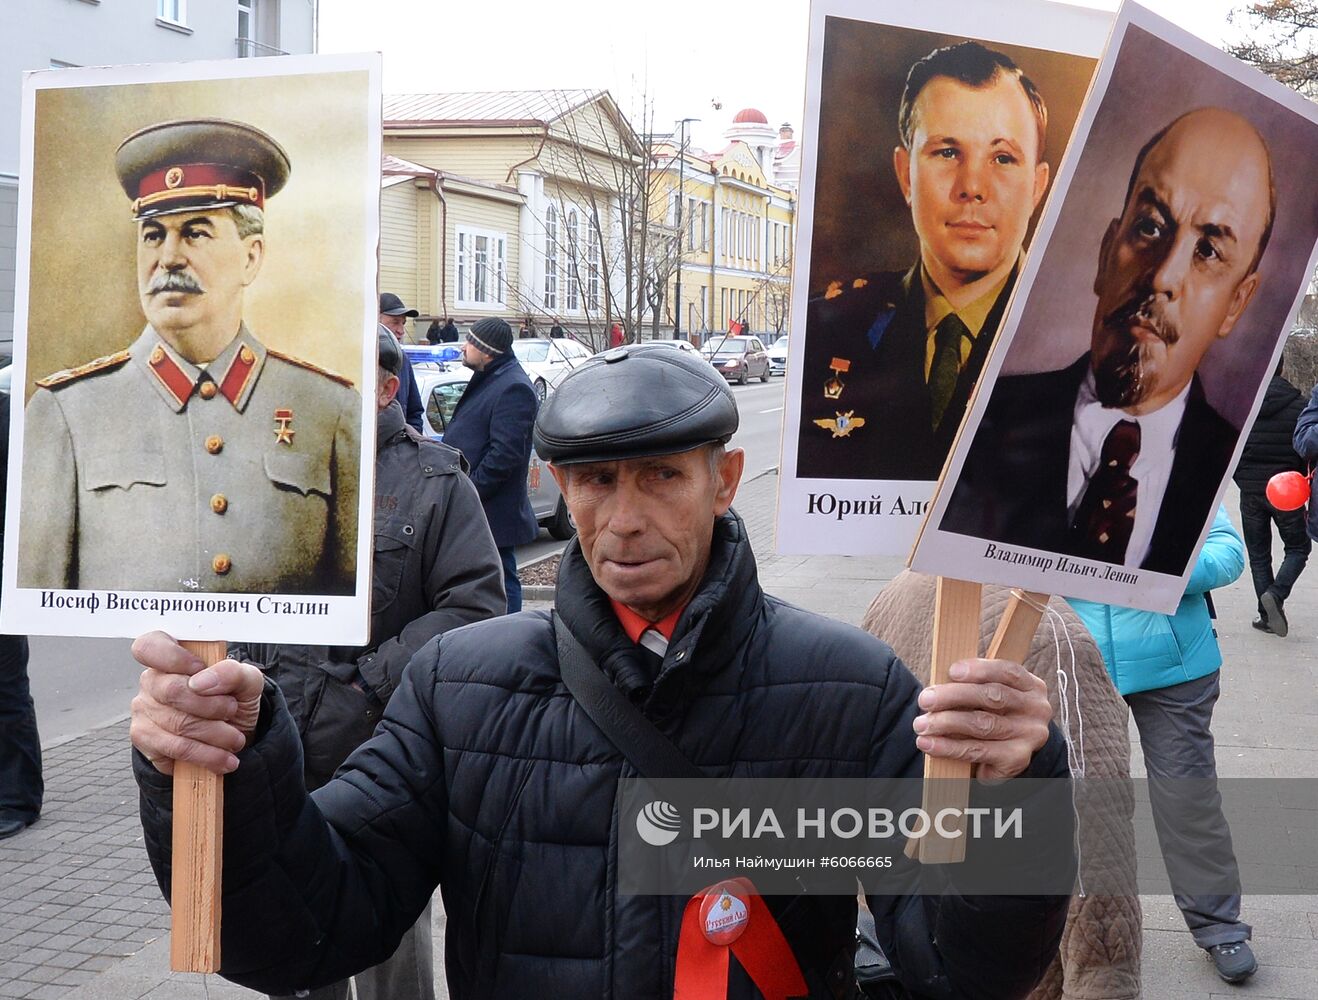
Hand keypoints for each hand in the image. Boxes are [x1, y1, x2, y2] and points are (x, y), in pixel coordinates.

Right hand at [129, 630, 264, 775]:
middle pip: (173, 690)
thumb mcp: (246, 682)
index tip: (199, 669)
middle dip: (212, 705)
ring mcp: (144, 709)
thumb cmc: (233, 699)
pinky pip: (175, 748)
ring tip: (235, 739)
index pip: (150, 646)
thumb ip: (233, 672)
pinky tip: (224, 758)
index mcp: (172, 656)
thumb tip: (202, 681)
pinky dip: (206, 755)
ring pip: (178, 723)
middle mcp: (152, 680)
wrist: (230, 737)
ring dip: (216, 734)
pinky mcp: (144, 738)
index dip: (173, 657)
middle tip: (232, 711)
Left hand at [911, 658, 1051, 781]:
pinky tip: (929, 744)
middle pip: (992, 696)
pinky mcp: (1017, 759)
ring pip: (983, 724)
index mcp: (1031, 686)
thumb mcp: (988, 696)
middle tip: (925, 699)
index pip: (1007, 671)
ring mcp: (1029, 735)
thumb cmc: (991, 716)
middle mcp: (1036, 709)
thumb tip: (937, 686)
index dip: (979, 669)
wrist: (1008, 756)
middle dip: (953, 696)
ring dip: (946, 723)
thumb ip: (972, 686)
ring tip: (921, 724)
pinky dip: (949, 747)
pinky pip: (978, 751)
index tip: (952, 671)